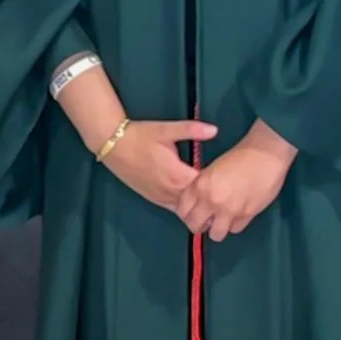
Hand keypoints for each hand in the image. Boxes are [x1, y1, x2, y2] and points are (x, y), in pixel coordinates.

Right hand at [103, 120, 217, 210]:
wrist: (113, 145)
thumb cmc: (141, 136)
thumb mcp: (166, 130)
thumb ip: (192, 130)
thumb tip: (215, 129)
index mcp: (177, 175)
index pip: (205, 187)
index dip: (217, 183)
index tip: (227, 176)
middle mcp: (170, 191)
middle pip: (197, 202)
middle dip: (210, 197)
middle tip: (224, 188)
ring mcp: (161, 198)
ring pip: (185, 210)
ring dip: (197, 204)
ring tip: (211, 196)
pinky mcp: (154, 199)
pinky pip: (174, 209)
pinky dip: (185, 207)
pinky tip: (193, 200)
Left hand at [176, 120, 297, 241]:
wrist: (265, 154)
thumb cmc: (239, 156)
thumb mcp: (213, 169)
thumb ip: (202, 187)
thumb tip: (199, 203)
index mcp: (201, 185)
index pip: (182, 210)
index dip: (187, 213)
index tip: (193, 212)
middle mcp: (211, 200)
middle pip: (195, 226)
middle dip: (199, 224)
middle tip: (206, 219)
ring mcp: (229, 210)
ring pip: (215, 235)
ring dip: (218, 228)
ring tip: (223, 218)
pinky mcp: (246, 216)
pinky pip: (235, 229)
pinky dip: (235, 224)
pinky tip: (238, 213)